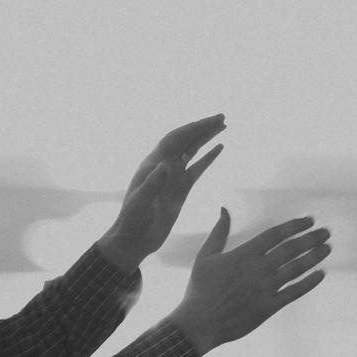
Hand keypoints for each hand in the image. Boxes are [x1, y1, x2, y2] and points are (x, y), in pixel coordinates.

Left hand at [94, 114, 224, 268]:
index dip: (192, 128)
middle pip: (186, 140)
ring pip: (192, 150)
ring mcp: (174, 176)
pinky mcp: (181, 189)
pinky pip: (198, 168)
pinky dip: (209, 157)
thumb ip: (152, 185)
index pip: (175, 139)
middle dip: (203, 127)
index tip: (210, 121)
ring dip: (207, 137)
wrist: (135, 239)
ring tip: (223, 126)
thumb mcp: (140, 204)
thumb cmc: (133, 221)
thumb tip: (167, 166)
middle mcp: (164, 165)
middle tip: (222, 117)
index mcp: (154, 164)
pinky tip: (220, 148)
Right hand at [168, 209, 331, 351]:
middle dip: (311, 238)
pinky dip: (310, 282)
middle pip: (292, 249)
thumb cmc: (199, 289)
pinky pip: (295, 292)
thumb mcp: (205, 256)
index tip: (309, 220)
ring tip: (327, 248)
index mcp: (244, 254)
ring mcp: (266, 288)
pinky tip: (321, 274)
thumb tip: (224, 209)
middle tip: (326, 232)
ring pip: (297, 268)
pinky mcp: (269, 306)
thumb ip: (219, 232)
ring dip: (314, 256)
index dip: (295, 225)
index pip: (276, 234)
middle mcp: (258, 269)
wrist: (199, 322)